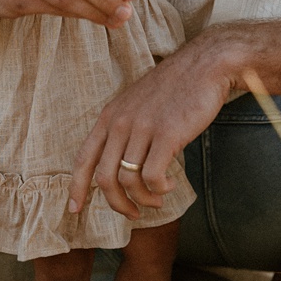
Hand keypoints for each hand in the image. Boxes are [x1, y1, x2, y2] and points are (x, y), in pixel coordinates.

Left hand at [69, 34, 234, 217]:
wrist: (205, 66)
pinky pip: (152, 177)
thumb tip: (120, 167)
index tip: (75, 209)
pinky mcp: (166, 134)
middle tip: (132, 214)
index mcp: (109, 116)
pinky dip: (159, 190)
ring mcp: (142, 128)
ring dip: (142, 200)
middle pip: (104, 178)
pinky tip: (170, 186)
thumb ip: (125, 130)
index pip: (83, 158)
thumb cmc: (175, 89)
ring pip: (128, 181)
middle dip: (116, 204)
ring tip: (157, 201)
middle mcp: (120, 123)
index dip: (76, 187)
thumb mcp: (138, 105)